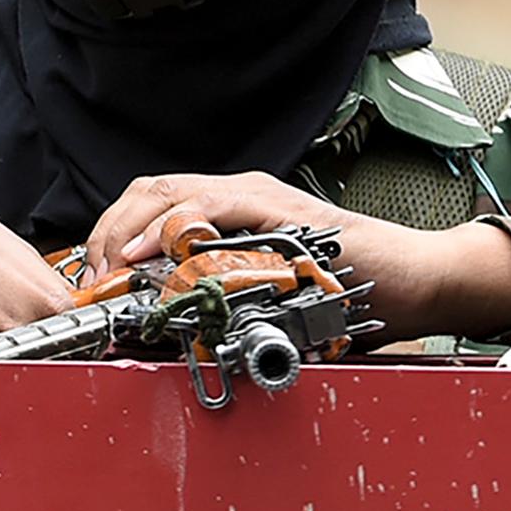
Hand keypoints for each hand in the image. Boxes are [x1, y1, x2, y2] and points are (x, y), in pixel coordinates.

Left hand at [86, 172, 510, 341]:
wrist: (418, 281)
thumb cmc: (351, 289)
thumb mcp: (272, 291)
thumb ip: (229, 292)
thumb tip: (173, 318)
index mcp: (233, 211)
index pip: (152, 204)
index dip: (113, 235)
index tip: (93, 277)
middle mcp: (242, 196)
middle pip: (149, 192)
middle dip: (108, 231)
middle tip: (93, 276)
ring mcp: (263, 201)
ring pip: (172, 193)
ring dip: (131, 229)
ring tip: (111, 267)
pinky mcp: (285, 216)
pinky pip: (218, 209)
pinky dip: (177, 227)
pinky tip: (154, 253)